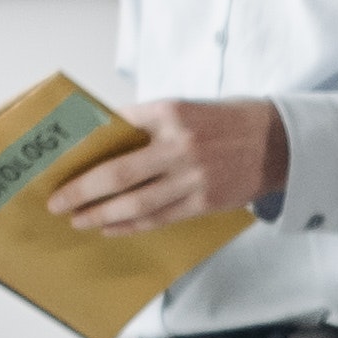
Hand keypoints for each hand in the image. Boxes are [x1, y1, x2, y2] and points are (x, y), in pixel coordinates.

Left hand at [56, 97, 285, 233]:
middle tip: (57, 202)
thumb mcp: (187, 109)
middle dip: (81, 191)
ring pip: (136, 203)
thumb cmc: (228, 123)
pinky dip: (130, 225)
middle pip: (117, 173)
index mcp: (170, 113)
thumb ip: (149, 124)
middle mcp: (180, 145)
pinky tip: (111, 228)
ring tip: (79, 220)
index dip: (85, 149)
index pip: (116, 129)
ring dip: (101, 214)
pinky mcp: (205, 202)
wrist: (280, 142)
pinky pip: (159, 218)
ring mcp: (193, 177)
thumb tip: (105, 142)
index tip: (61, 163)